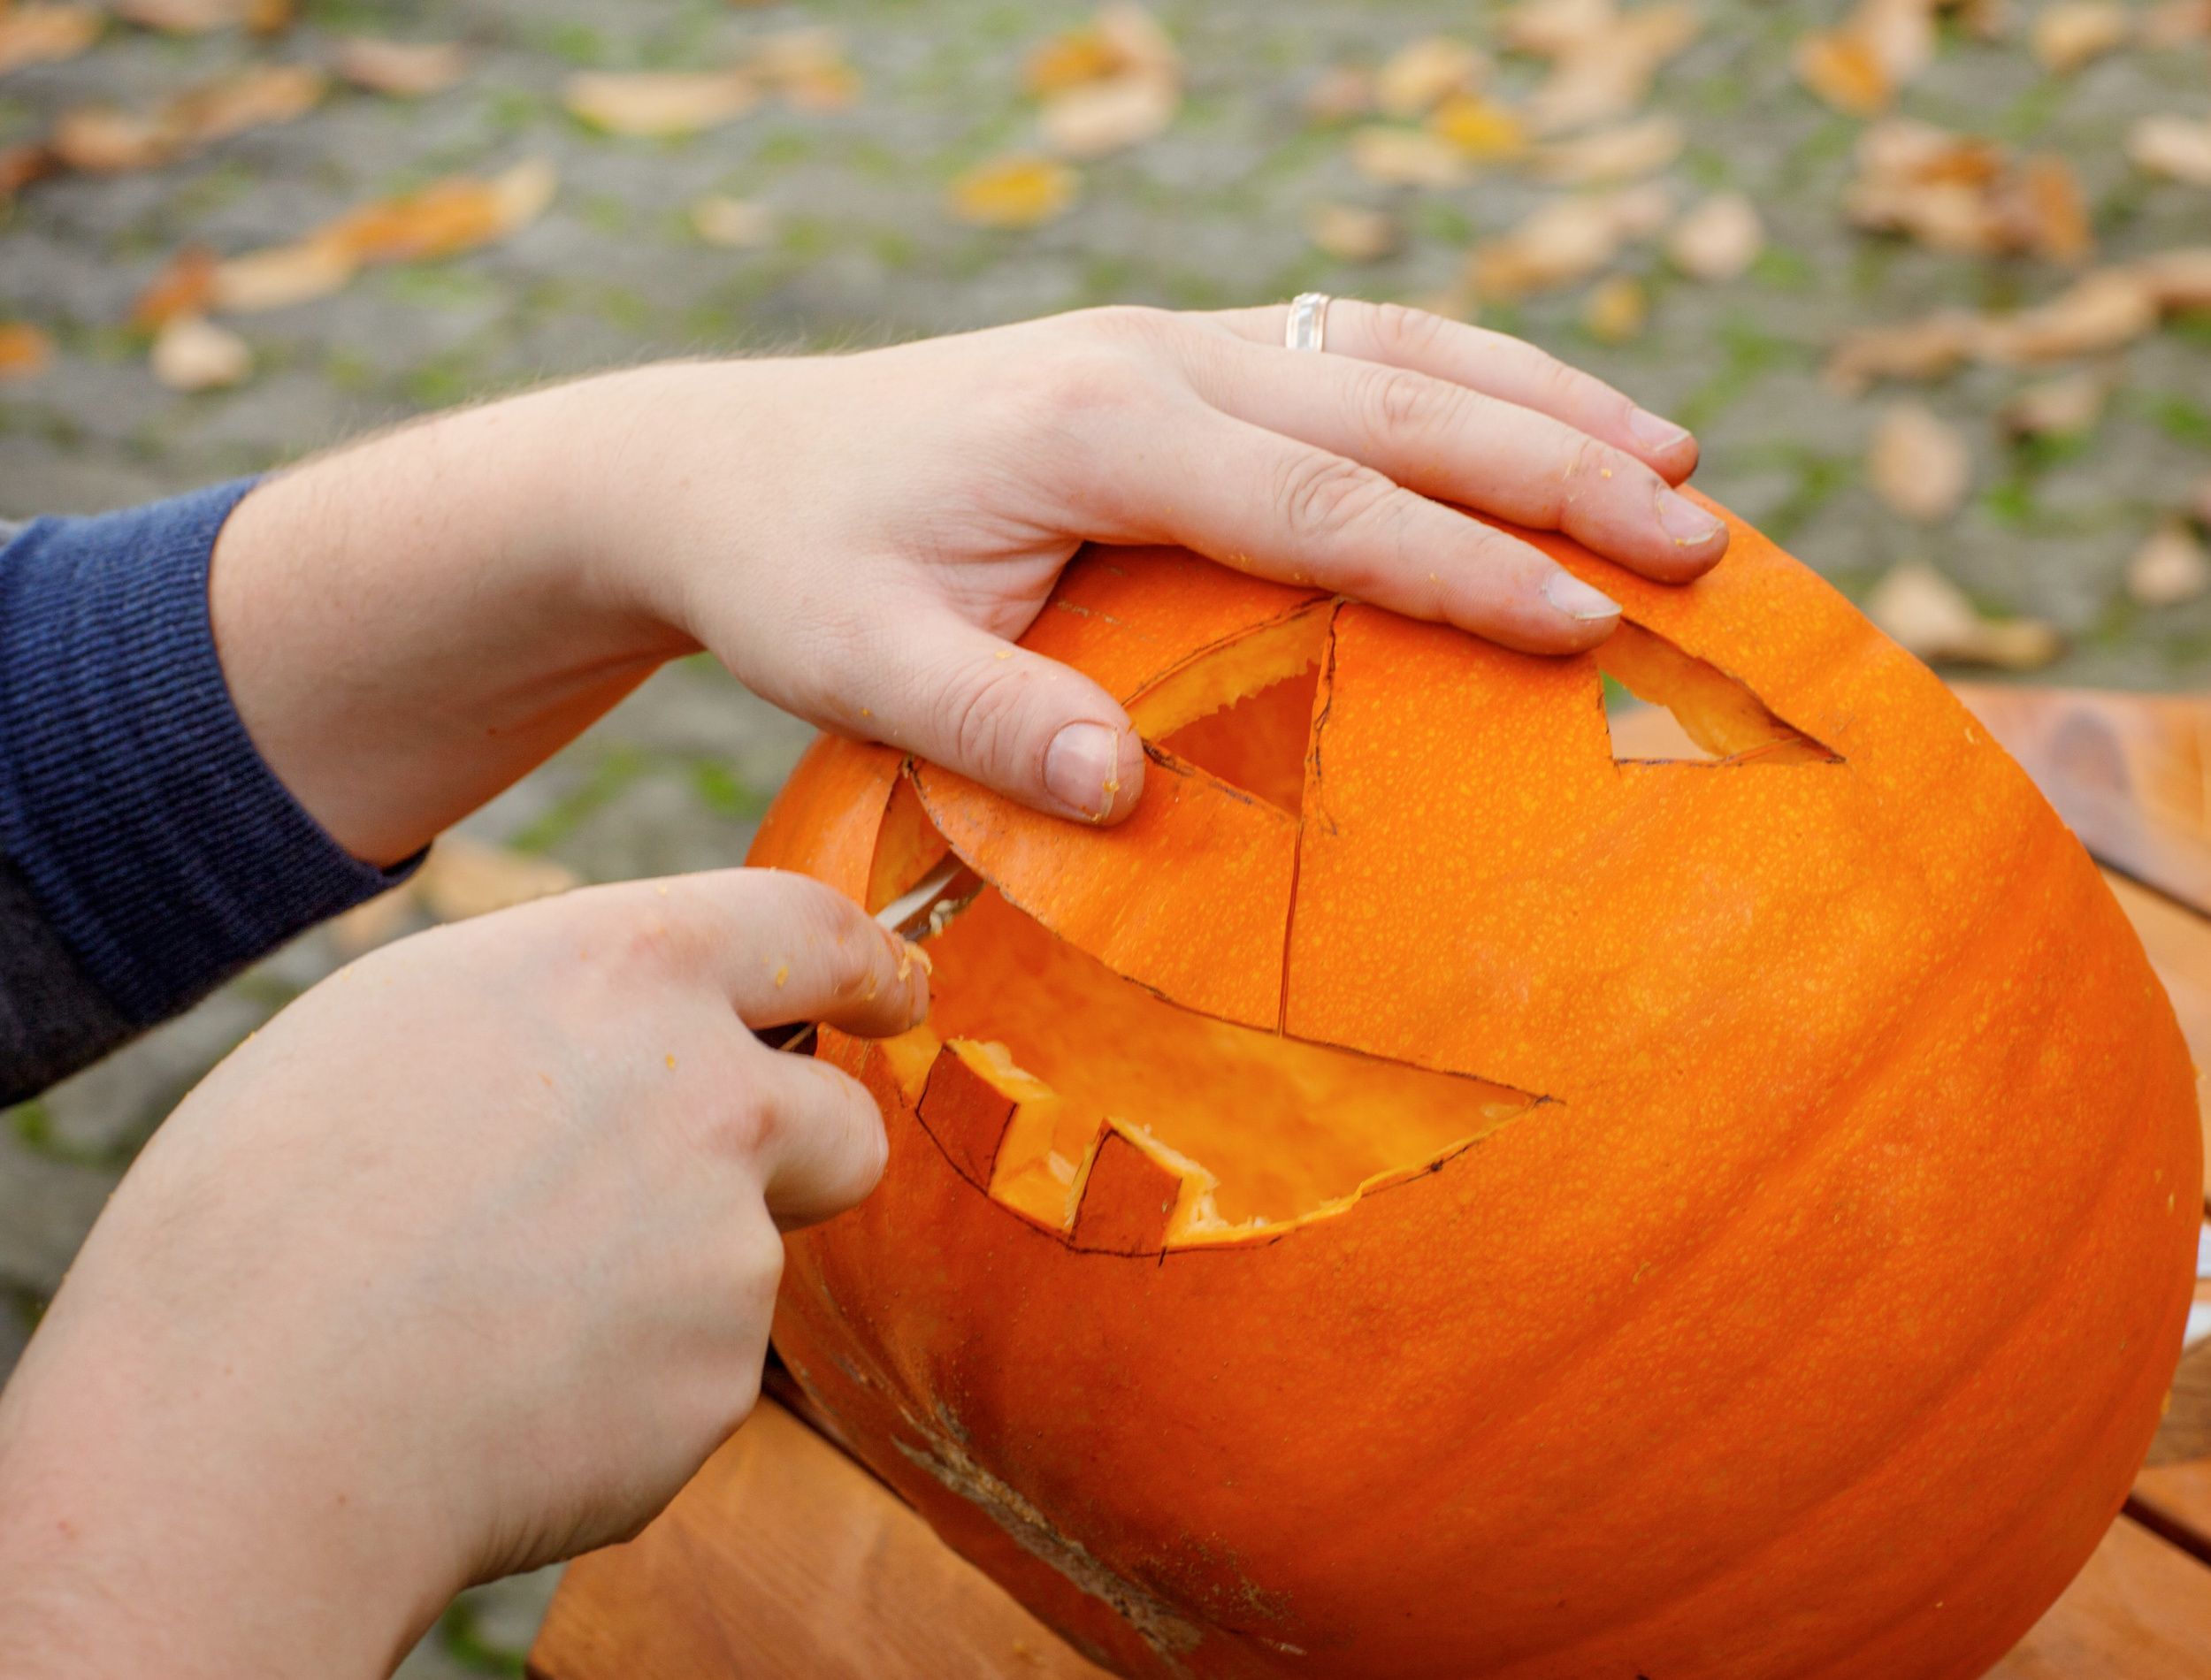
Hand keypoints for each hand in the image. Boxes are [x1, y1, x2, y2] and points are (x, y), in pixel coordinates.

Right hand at [0, 869, 925, 1679]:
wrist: (240, 1432)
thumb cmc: (270, 1209)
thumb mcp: (403, 1020)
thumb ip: (568, 1003)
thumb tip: (640, 1019)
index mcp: (625, 973)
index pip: (811, 929)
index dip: (868, 964)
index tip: (895, 990)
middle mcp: (715, 1097)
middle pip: (840, 1118)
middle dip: (799, 1150)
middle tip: (695, 1191)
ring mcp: (731, 1249)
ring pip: (745, 1256)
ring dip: (673, 1279)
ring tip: (502, 1308)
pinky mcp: (718, 1383)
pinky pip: (694, 1370)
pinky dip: (628, 1383)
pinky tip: (508, 1390)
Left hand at [212, 302, 1722, 859]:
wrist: (718, 464)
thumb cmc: (791, 573)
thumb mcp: (852, 663)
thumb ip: (985, 720)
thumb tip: (1124, 792)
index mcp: (1090, 429)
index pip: (1316, 501)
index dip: (1458, 563)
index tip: (1584, 624)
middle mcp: (1146, 357)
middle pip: (1391, 401)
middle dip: (1555, 468)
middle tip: (1697, 543)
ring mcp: (1163, 339)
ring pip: (1389, 347)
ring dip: (1536, 398)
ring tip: (1675, 462)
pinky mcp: (1166, 354)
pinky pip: (1344, 343)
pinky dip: (1458, 374)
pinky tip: (1532, 412)